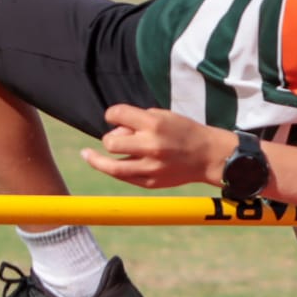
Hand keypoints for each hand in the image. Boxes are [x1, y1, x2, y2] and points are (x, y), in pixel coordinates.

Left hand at [80, 104, 223, 189]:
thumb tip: (115, 131)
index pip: (116, 114)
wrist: (209, 156)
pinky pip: (123, 177)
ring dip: (97, 159)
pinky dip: (114, 169)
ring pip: (111, 166)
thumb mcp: (164, 116)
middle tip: (119, 138)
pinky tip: (107, 164)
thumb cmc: (185, 132)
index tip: (114, 117)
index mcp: (154, 124)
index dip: (111, 115)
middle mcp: (151, 145)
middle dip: (110, 138)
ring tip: (88, 154)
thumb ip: (139, 120)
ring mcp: (151, 166)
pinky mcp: (151, 181)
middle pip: (110, 141)